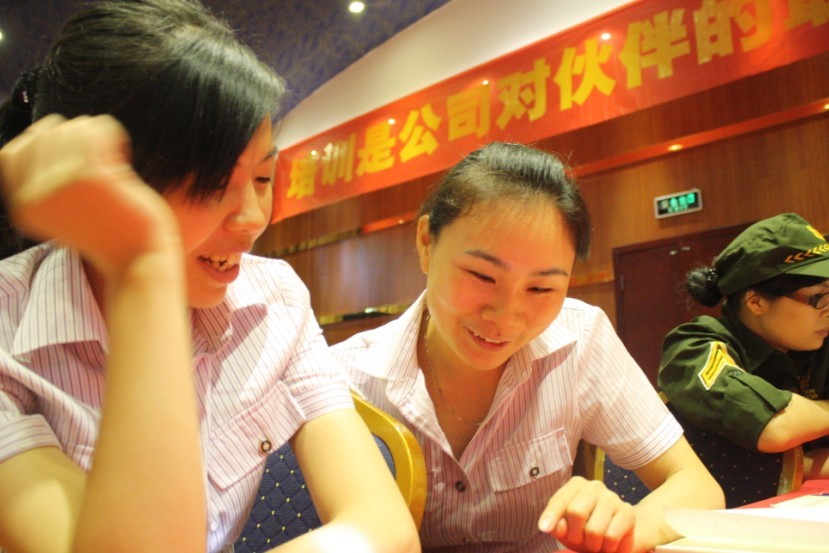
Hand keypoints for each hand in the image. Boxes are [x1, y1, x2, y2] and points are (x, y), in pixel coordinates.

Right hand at [0, 114, 179, 277]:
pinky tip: (122, 151)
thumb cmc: (106, 231)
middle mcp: (35, 196)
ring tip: (111, 153)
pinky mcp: (93, 176)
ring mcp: (61, 184)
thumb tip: (40, 132)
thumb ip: (43, 181)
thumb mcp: (60, 212)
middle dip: (71, 134)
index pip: (10, 153)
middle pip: (42, 135)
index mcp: (24, 207)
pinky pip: (97, 130)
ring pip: (70, 128)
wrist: (138, 258)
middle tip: (98, 153)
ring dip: (93, 132)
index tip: (68, 151)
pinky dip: (111, 132)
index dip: (39, 142)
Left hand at [538, 476, 637, 552]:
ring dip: (592, 544)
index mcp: (576, 485)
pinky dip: (607, 547)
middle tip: (579, 540)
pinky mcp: (627, 513)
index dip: (551, 516)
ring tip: (594, 543)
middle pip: (576, 512)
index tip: (544, 528)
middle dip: (575, 535)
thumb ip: (558, 526)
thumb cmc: (584, 529)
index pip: (560, 500)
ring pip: (594, 529)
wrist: (617, 534)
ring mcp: (613, 497)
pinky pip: (611, 537)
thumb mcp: (566, 529)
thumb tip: (556, 527)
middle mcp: (594, 486)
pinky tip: (608, 544)